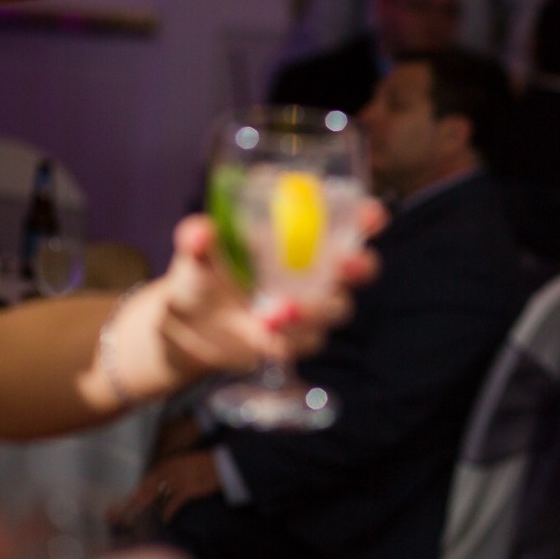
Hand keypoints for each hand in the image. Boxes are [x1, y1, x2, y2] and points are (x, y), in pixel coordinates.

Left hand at [115, 451, 221, 527]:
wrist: (226, 464)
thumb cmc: (207, 466)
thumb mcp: (186, 465)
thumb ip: (173, 474)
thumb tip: (163, 490)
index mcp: (169, 465)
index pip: (147, 481)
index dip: (136, 493)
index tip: (125, 504)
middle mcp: (170, 471)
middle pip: (147, 489)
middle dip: (134, 502)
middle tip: (122, 515)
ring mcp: (178, 480)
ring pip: (157, 497)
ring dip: (146, 509)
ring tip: (136, 521)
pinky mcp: (189, 489)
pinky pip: (174, 503)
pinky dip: (168, 513)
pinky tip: (164, 521)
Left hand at [155, 202, 384, 377]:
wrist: (188, 327)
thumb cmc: (202, 275)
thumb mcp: (195, 255)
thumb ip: (198, 241)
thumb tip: (201, 232)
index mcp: (303, 234)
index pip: (349, 221)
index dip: (366, 219)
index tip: (371, 217)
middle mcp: (318, 271)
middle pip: (358, 268)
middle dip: (359, 266)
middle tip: (347, 265)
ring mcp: (312, 307)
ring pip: (335, 309)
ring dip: (317, 310)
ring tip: (281, 312)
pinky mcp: (298, 340)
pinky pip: (306, 341)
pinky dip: (289, 338)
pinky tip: (264, 334)